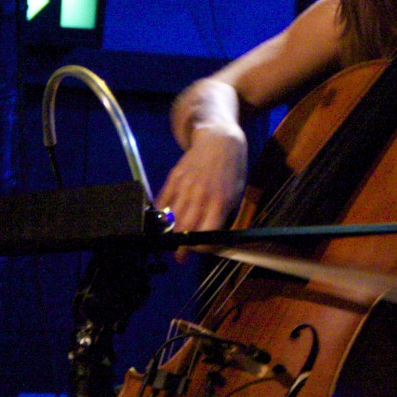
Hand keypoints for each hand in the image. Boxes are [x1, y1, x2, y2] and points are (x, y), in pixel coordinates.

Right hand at [155, 126, 248, 260]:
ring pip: (171, 219)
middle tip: (180, 257)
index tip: (200, 251)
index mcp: (219, 202)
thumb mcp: (236, 193)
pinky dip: (160, 216)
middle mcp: (200, 196)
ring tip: (170, 244)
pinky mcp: (173, 178)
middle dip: (181, 248)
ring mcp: (184, 187)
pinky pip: (162, 202)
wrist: (219, 140)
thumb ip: (224, 214)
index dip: (201, 248)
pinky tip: (162, 224)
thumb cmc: (232, 168)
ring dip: (169, 235)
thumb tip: (213, 236)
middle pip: (184, 230)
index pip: (205, 234)